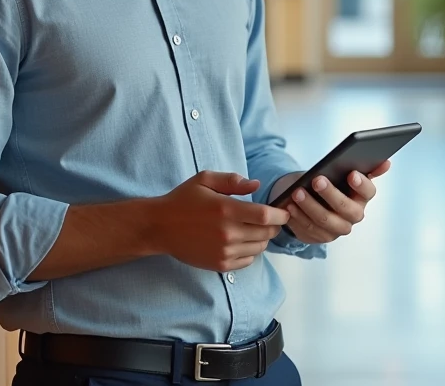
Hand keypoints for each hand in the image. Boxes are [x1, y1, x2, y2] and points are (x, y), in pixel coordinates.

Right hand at [150, 171, 290, 272]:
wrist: (160, 227)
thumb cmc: (183, 200)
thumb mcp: (205, 180)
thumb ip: (232, 181)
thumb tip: (256, 185)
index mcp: (226, 210)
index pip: (265, 216)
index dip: (280, 214)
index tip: (284, 211)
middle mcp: (227, 233)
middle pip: (266, 233)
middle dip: (274, 226)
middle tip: (270, 219)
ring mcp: (224, 252)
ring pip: (259, 248)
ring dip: (262, 239)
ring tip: (254, 229)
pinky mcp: (219, 264)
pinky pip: (247, 261)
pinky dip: (251, 252)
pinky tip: (242, 241)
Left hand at [279, 161, 391, 243]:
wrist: (314, 200)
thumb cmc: (332, 182)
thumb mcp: (344, 172)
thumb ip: (365, 168)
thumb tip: (386, 162)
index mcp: (362, 197)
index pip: (368, 192)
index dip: (361, 184)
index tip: (351, 174)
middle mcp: (354, 215)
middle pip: (345, 208)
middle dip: (330, 194)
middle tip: (316, 180)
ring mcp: (337, 229)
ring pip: (324, 221)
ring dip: (309, 206)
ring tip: (296, 193)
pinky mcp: (320, 237)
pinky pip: (308, 230)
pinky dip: (297, 217)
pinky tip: (288, 207)